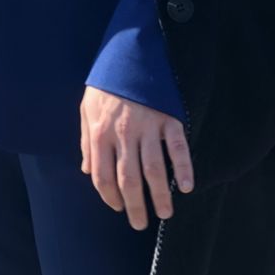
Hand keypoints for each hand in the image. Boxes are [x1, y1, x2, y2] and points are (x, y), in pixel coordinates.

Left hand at [79, 85, 193, 229]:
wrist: (130, 52)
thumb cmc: (106, 84)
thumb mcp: (87, 109)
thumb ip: (87, 141)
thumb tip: (87, 170)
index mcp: (101, 133)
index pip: (102, 176)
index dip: (109, 197)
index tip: (118, 207)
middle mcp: (123, 134)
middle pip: (128, 180)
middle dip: (135, 206)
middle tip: (140, 223)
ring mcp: (148, 126)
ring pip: (154, 170)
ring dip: (160, 195)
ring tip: (165, 214)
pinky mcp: (168, 117)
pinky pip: (177, 147)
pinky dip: (184, 168)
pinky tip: (186, 186)